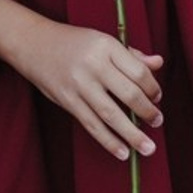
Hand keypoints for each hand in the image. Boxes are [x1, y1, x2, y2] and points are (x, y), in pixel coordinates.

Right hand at [9, 17, 162, 161]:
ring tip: (148, 147)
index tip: (157, 98)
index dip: (152, 88)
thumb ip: (130, 54)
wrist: (34, 43)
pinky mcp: (67, 100)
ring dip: (133, 134)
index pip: (138, 71)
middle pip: (129, 94)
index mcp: (105, 45)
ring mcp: (79, 83)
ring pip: (112, 114)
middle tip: (158, 122)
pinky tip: (122, 152)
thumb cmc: (73, 42)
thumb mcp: (102, 40)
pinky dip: (109, 141)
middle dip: (147, 112)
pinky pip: (92, 125)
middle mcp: (93, 64)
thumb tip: (158, 63)